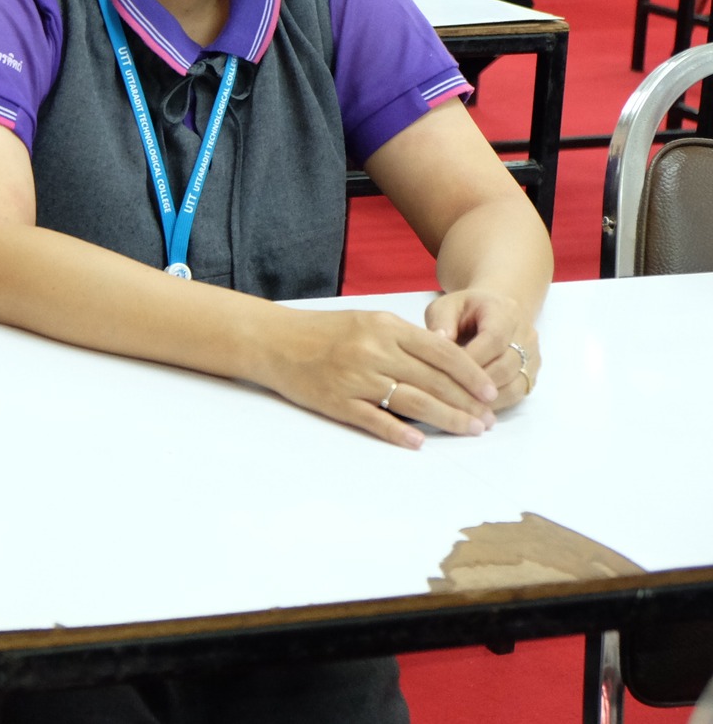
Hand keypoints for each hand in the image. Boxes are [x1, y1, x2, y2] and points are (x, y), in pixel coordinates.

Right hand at [258, 306, 499, 447]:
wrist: (274, 341)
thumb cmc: (323, 332)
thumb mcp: (367, 322)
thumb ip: (404, 340)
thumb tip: (446, 364)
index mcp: (385, 327)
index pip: (442, 353)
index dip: (471, 375)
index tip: (490, 392)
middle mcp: (373, 350)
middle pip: (433, 381)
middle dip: (466, 403)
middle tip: (487, 420)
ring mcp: (355, 377)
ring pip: (412, 401)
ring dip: (446, 419)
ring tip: (468, 430)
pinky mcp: (336, 400)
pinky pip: (374, 419)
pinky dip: (399, 432)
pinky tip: (418, 441)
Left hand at [424, 289, 538, 409]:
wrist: (493, 312)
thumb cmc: (465, 310)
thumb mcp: (447, 306)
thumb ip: (441, 320)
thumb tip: (438, 340)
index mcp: (505, 312)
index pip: (494, 339)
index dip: (472, 358)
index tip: (447, 372)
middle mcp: (526, 334)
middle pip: (506, 365)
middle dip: (477, 383)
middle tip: (451, 395)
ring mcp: (533, 356)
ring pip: (515, 383)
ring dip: (488, 397)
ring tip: (461, 405)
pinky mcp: (531, 373)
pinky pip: (517, 393)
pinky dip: (497, 403)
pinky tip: (474, 408)